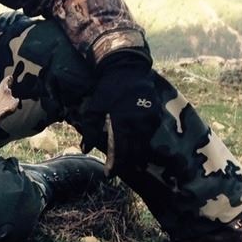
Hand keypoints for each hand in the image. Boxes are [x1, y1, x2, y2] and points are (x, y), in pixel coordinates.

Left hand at [81, 54, 160, 170]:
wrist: (127, 66)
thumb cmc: (107, 88)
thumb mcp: (94, 108)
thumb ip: (91, 130)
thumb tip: (85, 150)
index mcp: (122, 122)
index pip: (120, 152)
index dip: (115, 165)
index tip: (109, 175)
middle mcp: (139, 123)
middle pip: (134, 152)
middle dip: (125, 163)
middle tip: (117, 169)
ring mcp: (150, 118)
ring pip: (145, 144)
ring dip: (136, 154)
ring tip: (127, 160)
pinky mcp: (156, 112)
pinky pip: (151, 133)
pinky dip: (144, 141)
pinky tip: (137, 144)